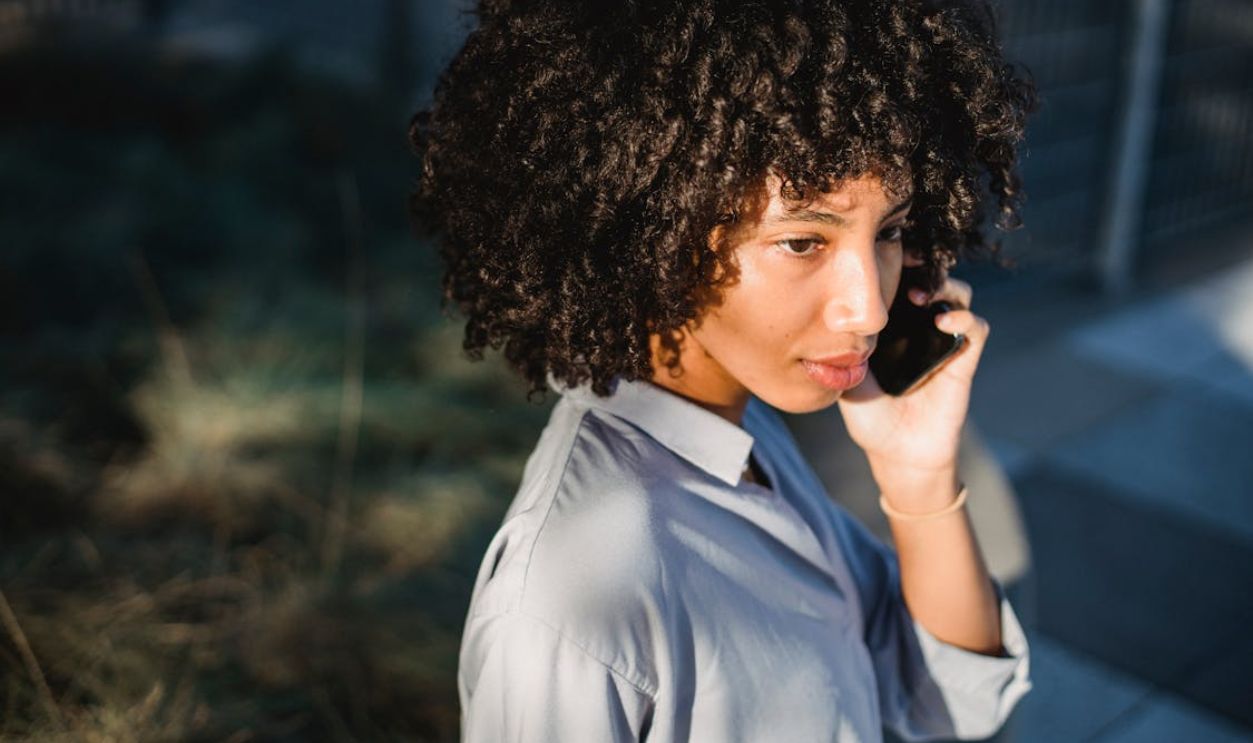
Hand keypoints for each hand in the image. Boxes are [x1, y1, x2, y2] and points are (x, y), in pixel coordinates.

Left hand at [836, 259, 988, 492]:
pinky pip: (975, 328)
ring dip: (942, 285)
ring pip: (957, 293)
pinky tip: (942, 322)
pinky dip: (963, 319)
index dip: (894, 262)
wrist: (896, 454)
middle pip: (930, 276)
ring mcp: (943, 340)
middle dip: (920, 263)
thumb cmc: (870, 416)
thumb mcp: (847, 376)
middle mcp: (920, 326)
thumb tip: (829, 317)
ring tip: (919, 295)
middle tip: (905, 259)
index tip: (879, 251)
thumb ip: (843, 348)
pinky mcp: (963, 360)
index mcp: (892, 325)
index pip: (898, 280)